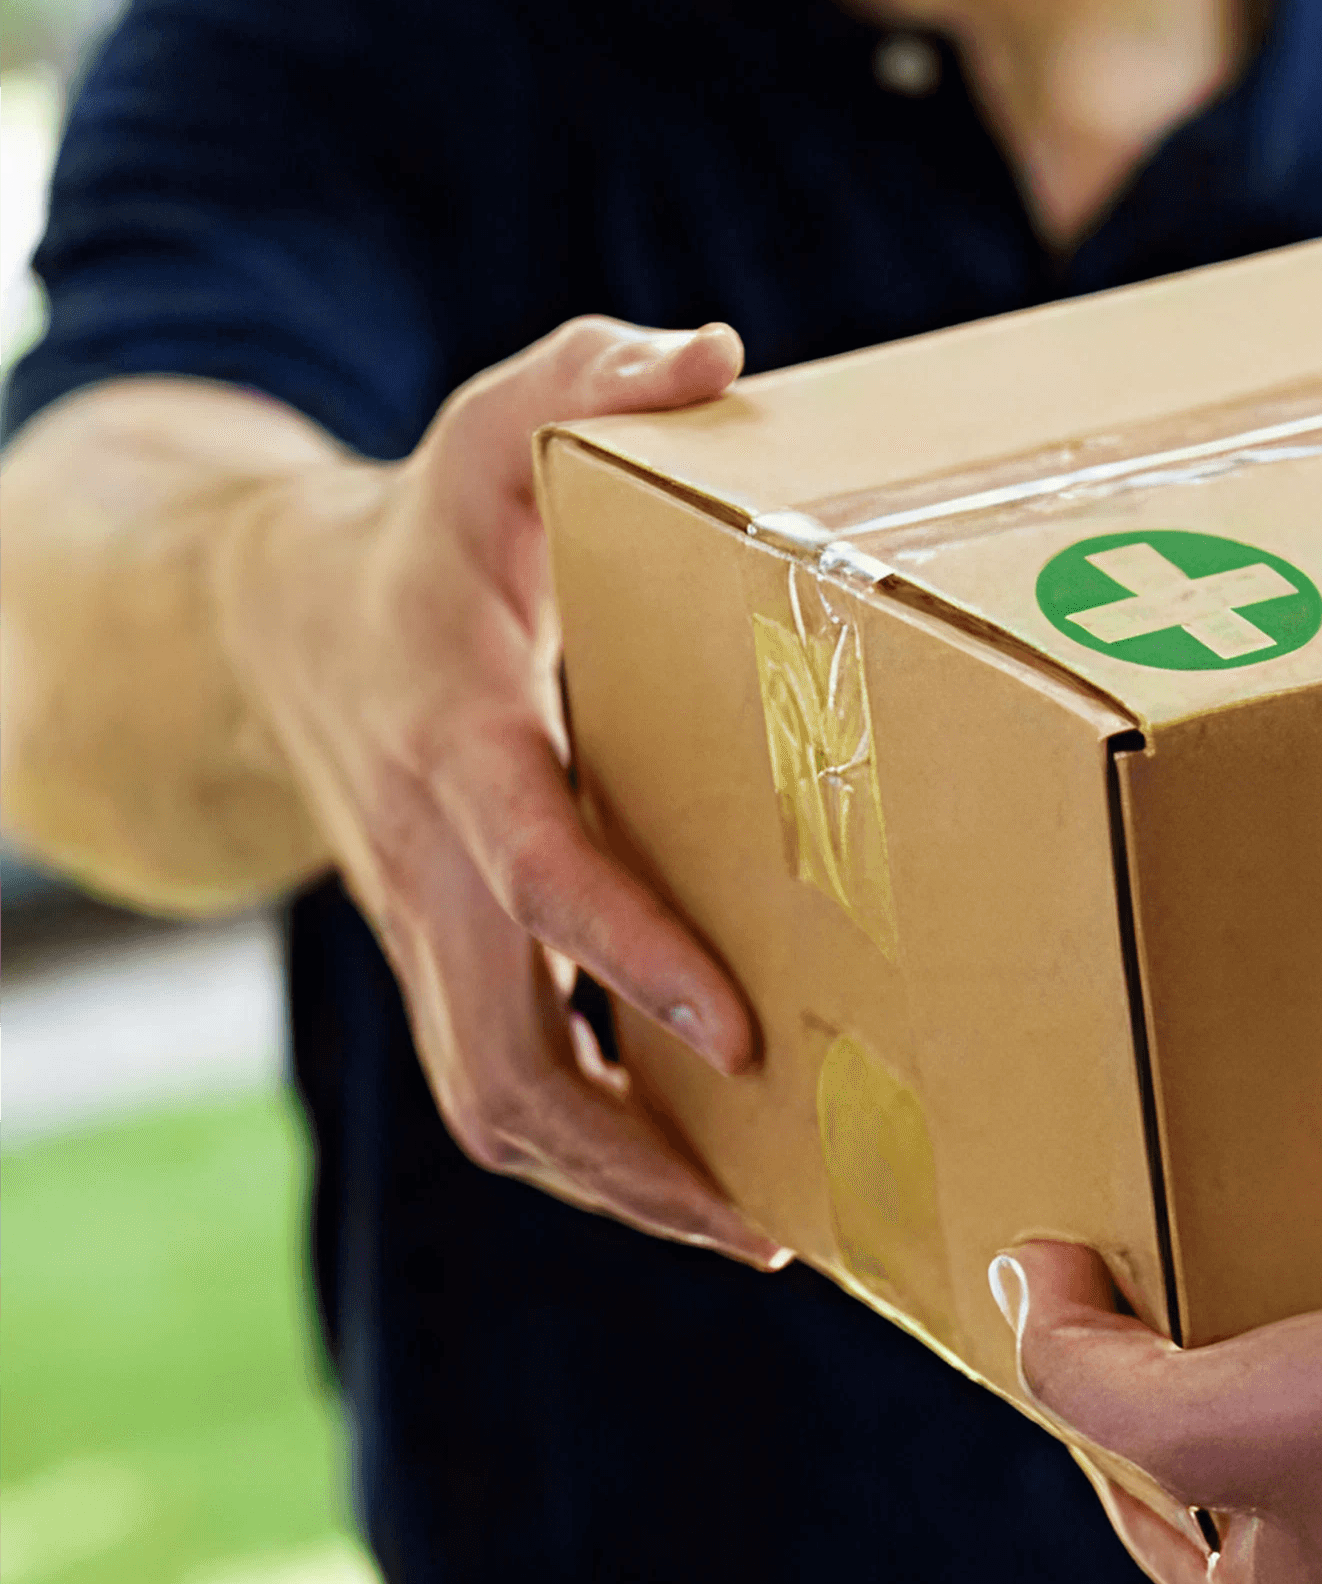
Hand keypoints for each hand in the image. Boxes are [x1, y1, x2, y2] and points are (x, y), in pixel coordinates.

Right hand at [213, 317, 782, 1266]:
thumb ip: (590, 376)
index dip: (632, 952)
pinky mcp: (445, 963)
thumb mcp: (498, 427)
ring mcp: (427, 931)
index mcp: (461, 743)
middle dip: (632, 1152)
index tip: (742, 1024)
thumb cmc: (435, 528)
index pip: (541, 873)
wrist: (286, 616)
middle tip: (773, 1212)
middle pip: (505, 1062)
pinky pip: (509, 1092)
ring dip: (620, 1185)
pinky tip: (713, 1177)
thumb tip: (715, 354)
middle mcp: (434, 864)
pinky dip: (600, 1151)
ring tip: (760, 1229)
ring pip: (498, 1106)